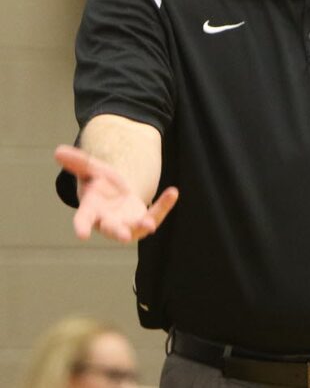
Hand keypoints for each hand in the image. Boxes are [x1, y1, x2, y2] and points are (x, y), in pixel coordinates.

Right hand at [55, 145, 178, 242]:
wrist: (118, 193)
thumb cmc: (100, 184)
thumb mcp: (91, 169)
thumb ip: (77, 162)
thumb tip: (58, 151)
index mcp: (91, 209)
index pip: (84, 219)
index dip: (82, 227)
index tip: (81, 235)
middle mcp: (107, 221)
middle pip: (111, 229)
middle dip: (117, 232)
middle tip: (123, 237)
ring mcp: (126, 223)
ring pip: (135, 229)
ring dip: (143, 225)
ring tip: (150, 223)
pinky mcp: (143, 220)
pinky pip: (155, 214)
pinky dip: (163, 205)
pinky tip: (173, 192)